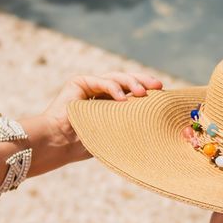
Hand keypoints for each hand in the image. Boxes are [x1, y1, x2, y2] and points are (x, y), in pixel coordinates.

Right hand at [34, 71, 163, 161]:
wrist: (59, 144)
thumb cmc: (85, 144)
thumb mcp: (114, 134)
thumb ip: (130, 125)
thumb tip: (159, 128)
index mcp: (109, 102)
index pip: (131, 91)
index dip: (147, 89)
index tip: (163, 93)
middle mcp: (100, 91)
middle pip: (126, 80)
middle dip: (143, 81)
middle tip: (158, 86)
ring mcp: (89, 85)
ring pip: (116, 78)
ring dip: (131, 83)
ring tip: (143, 93)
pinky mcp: (78, 82)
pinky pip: (100, 81)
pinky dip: (113, 89)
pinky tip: (123, 98)